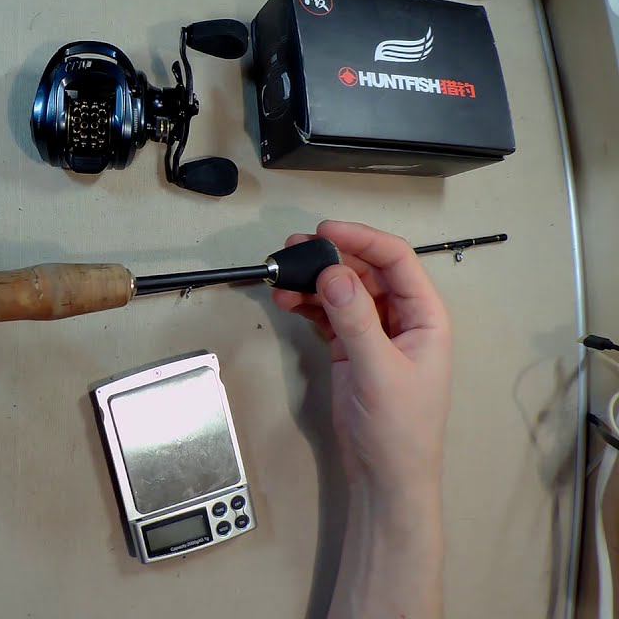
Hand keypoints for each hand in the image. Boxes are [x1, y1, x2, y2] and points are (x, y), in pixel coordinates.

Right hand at [272, 221, 450, 618]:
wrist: (386, 476)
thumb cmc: (400, 428)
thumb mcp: (379, 370)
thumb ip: (357, 320)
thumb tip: (333, 273)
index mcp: (426, 316)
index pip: (396, 261)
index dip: (362, 239)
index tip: (324, 231)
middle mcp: (402, 317)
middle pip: (366, 270)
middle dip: (331, 257)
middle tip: (294, 249)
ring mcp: (375, 332)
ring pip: (343, 290)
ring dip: (314, 280)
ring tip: (283, 275)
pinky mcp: (351, 349)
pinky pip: (329, 314)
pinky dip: (308, 304)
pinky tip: (287, 300)